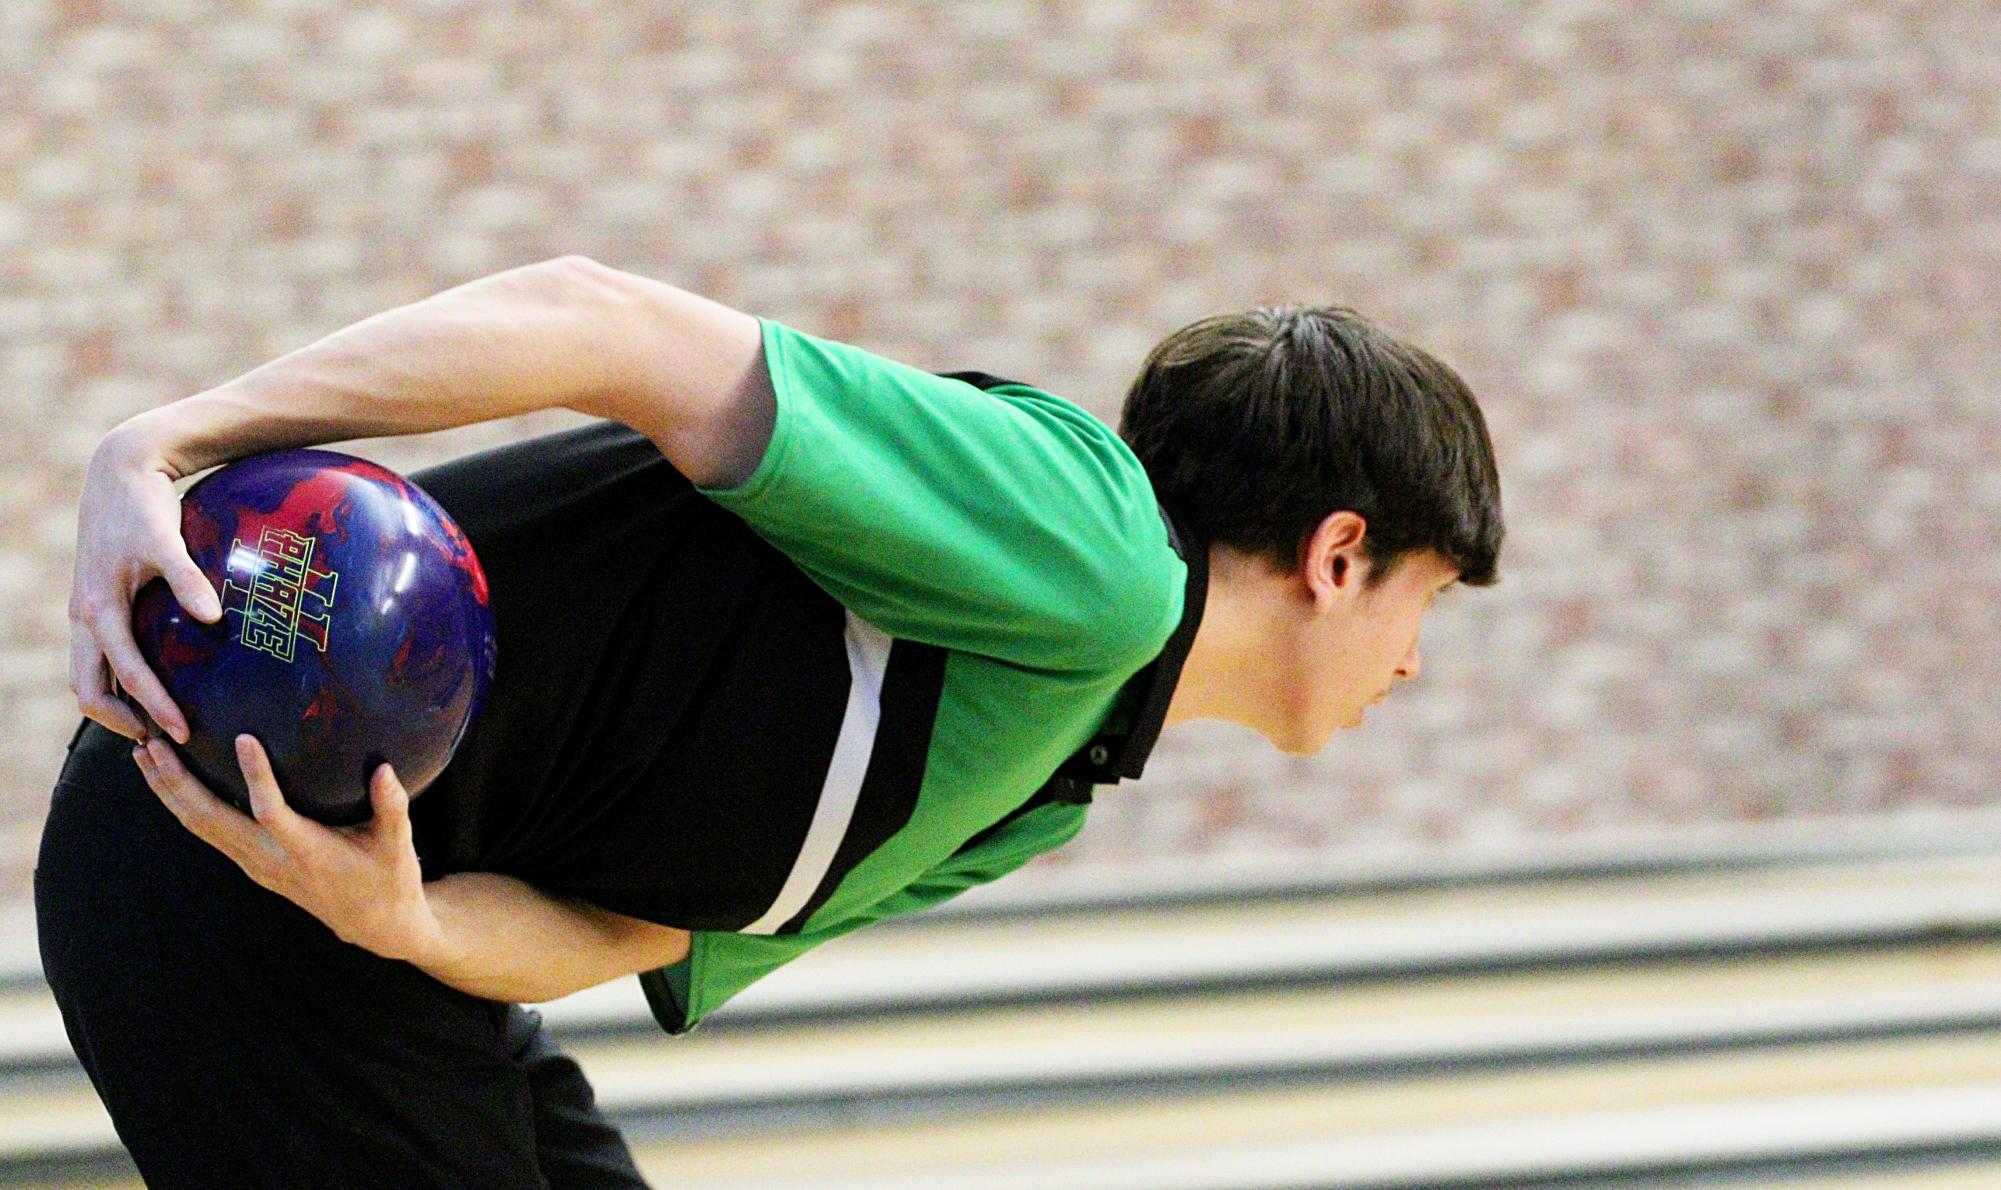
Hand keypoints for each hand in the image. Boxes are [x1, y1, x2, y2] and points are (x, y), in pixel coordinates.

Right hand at [68, 427, 221, 743]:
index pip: (125, 676)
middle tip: (167, 741)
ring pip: (90, 674)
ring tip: (160, 723)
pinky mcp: (97, 603)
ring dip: (117, 703)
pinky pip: (103, 654)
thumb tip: (214, 619)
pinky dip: (121, 676)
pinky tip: (160, 681)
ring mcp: (86, 612)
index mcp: (98, 609)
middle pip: (88, 689)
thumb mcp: (167, 540)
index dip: (154, 709)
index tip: (186, 733)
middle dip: (121, 721)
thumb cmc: (144, 506)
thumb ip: (188, 578)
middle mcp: (84, 617)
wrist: (118, 473)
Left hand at [132, 733, 445, 963]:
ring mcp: (255, 865)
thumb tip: (385, 768)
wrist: (372, 923)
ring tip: (144, 754)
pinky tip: (167, 781)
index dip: (257, 777)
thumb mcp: (398, 844)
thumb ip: (391, 806)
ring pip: (199, 827)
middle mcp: (272, 861)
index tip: (243, 738)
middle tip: (154, 743)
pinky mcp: (250, 864)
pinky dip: (182, 805)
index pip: (272, 813)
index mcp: (308, 852)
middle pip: (211, 821)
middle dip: (179, 782)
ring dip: (168, 792)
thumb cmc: (389, 877)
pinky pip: (206, 833)